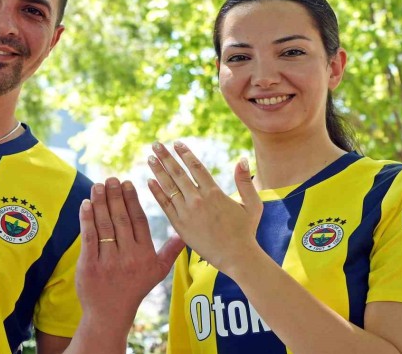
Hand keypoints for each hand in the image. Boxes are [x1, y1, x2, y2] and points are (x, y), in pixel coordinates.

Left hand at [76, 178, 183, 332]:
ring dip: (100, 203)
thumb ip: (170, 252)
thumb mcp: (158, 272)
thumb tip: (185, 235)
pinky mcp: (90, 266)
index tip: (127, 183)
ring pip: (105, 226)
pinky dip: (86, 220)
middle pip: (121, 219)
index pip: (139, 220)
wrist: (109, 314)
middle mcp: (129, 257)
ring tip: (98, 186)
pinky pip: (89, 238)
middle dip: (115, 196)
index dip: (132, 200)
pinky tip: (85, 204)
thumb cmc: (134, 289)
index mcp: (145, 254)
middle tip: (111, 178)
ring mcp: (109, 261)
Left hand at [147, 141, 262, 273]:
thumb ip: (246, 181)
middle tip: (156, 145)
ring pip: (169, 187)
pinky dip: (157, 192)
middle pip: (178, 173)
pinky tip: (149, 181)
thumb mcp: (252, 204)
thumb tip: (242, 159)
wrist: (236, 257)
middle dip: (166, 157)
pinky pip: (165, 205)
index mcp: (214, 192)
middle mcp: (198, 200)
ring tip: (150, 158)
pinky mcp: (180, 225)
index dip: (185, 153)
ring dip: (158, 171)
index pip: (196, 167)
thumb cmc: (246, 231)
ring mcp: (187, 213)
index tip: (176, 143)